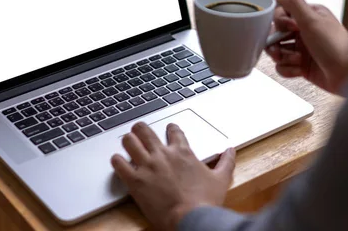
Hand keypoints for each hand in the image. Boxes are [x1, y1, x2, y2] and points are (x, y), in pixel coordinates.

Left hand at [111, 122, 235, 230]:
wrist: (190, 218)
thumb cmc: (205, 201)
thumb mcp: (221, 179)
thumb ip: (226, 162)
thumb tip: (231, 150)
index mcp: (182, 152)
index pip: (173, 130)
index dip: (170, 128)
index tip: (168, 130)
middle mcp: (163, 154)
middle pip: (145, 130)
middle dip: (140, 129)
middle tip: (139, 131)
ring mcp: (148, 166)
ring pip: (129, 141)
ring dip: (127, 141)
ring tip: (127, 144)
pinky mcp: (135, 180)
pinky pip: (119, 163)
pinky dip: (116, 161)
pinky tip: (117, 161)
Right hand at [267, 0, 347, 93]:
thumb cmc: (336, 46)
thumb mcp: (312, 20)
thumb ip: (292, 3)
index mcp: (309, 16)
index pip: (281, 13)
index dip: (280, 23)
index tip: (291, 29)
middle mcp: (304, 31)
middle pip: (275, 34)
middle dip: (275, 43)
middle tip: (279, 49)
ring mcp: (303, 49)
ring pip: (277, 51)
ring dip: (283, 57)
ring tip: (296, 60)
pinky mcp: (302, 66)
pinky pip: (283, 66)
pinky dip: (288, 70)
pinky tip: (299, 70)